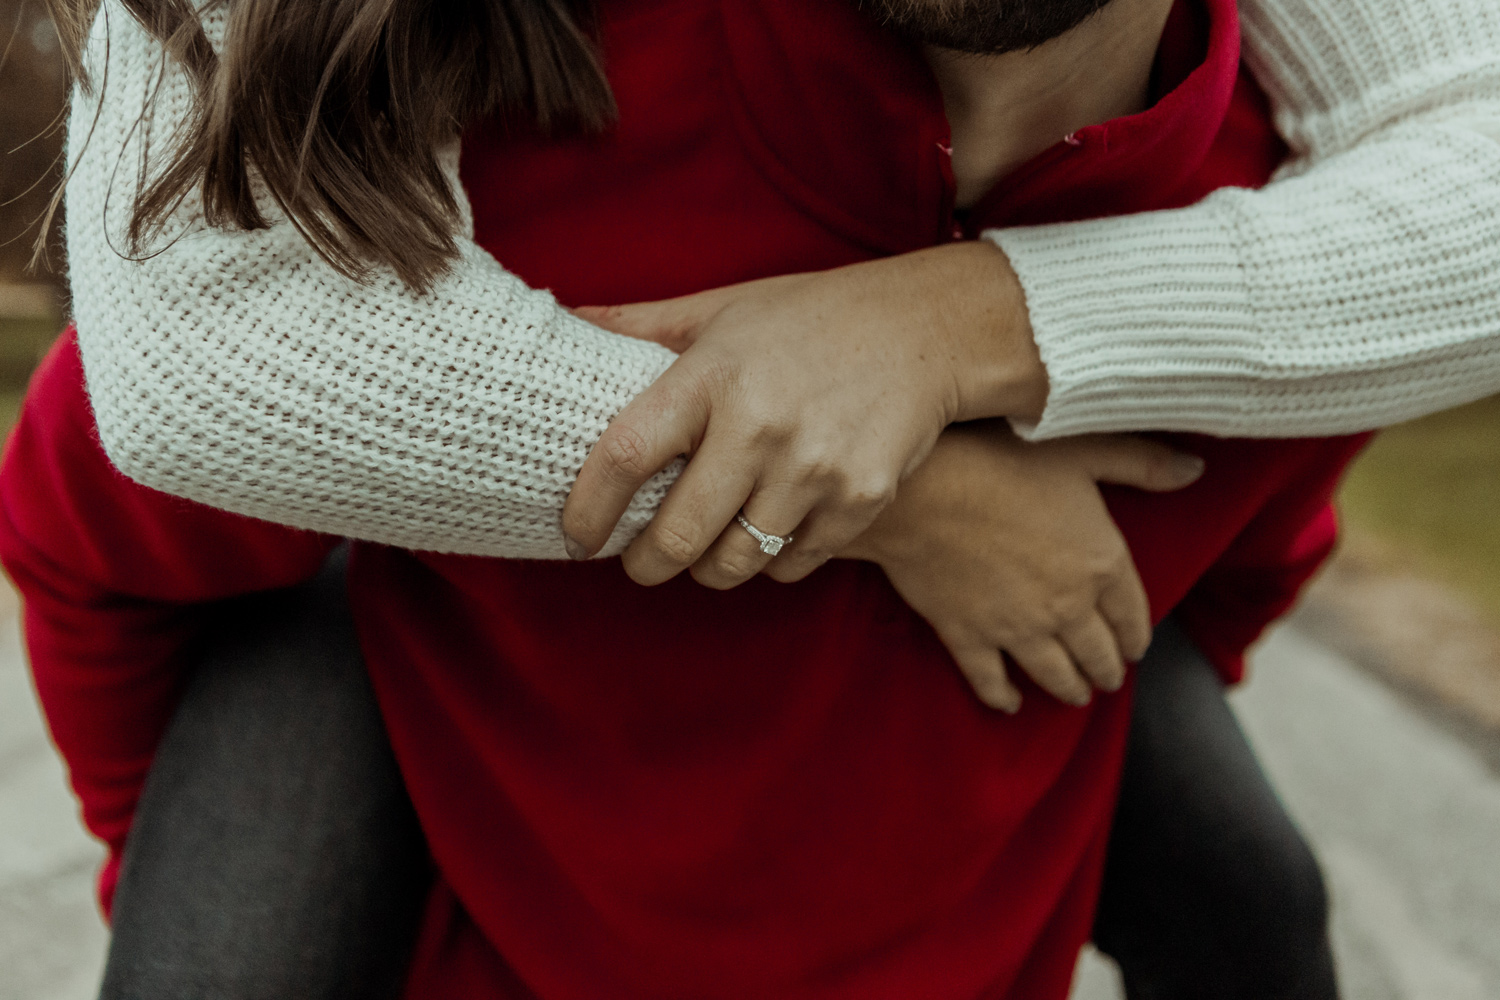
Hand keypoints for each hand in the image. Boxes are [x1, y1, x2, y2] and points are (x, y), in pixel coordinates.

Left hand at [564, 242, 1047, 589]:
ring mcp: (814, 468)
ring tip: (703, 553)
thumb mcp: (723, 308)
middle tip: (638, 563)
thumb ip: (642, 325)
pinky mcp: (859, 500)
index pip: (626, 456)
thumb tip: (568, 321)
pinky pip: (792, 564)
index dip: (588, 508)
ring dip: (708, 570)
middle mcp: (760, 425)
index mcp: (712, 375)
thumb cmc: (810, 317)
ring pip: (734, 562)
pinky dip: (772, 562)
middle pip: (678, 536)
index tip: (575, 536)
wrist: (926, 329)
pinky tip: (768, 533)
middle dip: (645, 564)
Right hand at [842, 424, 1203, 712]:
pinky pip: (990, 679)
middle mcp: (1067, 607)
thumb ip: (1141, 462)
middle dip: (1106, 669)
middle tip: (1107, 678)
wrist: (923, 488)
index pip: (1132, 615)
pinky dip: (1001, 696)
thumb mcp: (1082, 450)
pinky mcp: (968, 636)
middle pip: (1097, 653)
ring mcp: (1016, 628)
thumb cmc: (1001, 458)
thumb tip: (1195, 468)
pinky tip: (1008, 703)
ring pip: (1053, 675)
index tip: (1136, 648)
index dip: (1137, 636)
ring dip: (1068, 690)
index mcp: (1101, 564)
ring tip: (1074, 695)